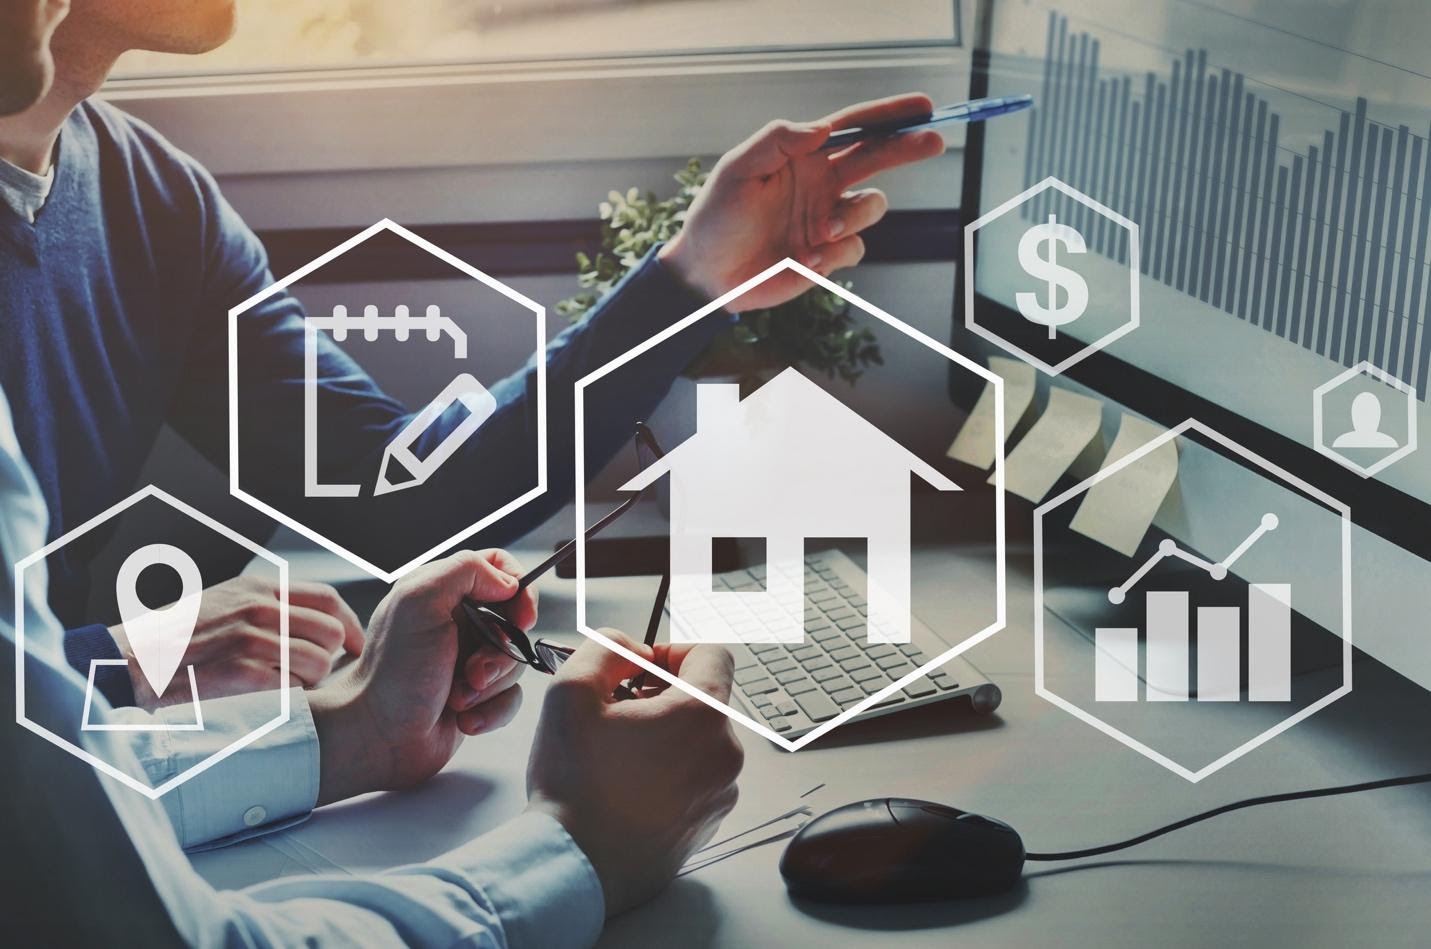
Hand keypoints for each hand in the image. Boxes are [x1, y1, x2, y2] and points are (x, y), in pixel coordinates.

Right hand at [112, 576, 364, 709]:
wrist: (130, 663)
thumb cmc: (179, 640)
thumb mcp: (226, 603)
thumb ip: (268, 606)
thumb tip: (319, 622)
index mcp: (259, 588)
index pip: (328, 599)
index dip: (350, 625)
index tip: (355, 645)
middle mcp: (259, 608)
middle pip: (331, 632)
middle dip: (331, 657)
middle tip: (314, 674)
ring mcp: (251, 639)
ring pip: (319, 663)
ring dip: (312, 682)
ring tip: (287, 687)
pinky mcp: (242, 672)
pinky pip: (294, 688)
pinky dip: (288, 698)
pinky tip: (267, 699)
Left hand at [307, 550, 536, 805]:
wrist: (378, 737)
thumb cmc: (393, 672)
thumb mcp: (420, 602)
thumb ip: (466, 570)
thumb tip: (508, 581)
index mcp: (442, 592)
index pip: (498, 566)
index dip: (518, 589)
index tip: (520, 617)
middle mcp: (458, 623)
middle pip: (514, 621)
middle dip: (501, 651)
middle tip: (474, 670)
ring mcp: (468, 660)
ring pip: (515, 663)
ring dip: (490, 685)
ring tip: (458, 698)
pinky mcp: (477, 696)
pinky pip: (511, 698)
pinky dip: (491, 711)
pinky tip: (464, 719)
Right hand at [526, 629, 743, 915]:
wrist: (576, 867)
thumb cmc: (574, 784)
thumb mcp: (571, 691)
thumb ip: (608, 648)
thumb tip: (633, 649)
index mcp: (702, 715)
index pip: (713, 654)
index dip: (674, 651)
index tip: (641, 669)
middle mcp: (725, 753)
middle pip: (705, 699)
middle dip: (663, 696)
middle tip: (617, 713)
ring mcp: (722, 793)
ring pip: (700, 741)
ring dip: (666, 735)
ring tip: (618, 754)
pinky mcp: (709, 824)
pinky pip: (697, 779)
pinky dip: (670, 772)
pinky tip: (628, 787)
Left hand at [658, 92, 944, 310]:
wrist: (707, 274)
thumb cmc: (716, 217)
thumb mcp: (737, 169)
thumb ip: (777, 141)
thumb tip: (821, 128)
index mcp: (803, 156)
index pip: (852, 128)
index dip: (887, 116)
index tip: (921, 106)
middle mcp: (821, 184)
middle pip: (877, 158)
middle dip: (907, 147)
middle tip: (933, 139)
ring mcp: (827, 219)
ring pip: (872, 208)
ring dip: (855, 216)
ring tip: (823, 230)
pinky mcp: (827, 255)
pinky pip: (854, 248)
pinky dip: (834, 253)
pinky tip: (802, 260)